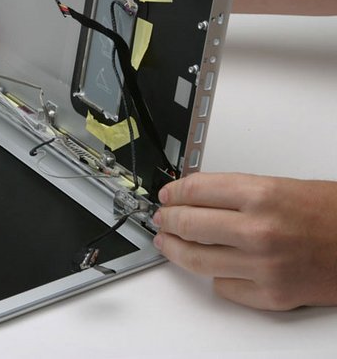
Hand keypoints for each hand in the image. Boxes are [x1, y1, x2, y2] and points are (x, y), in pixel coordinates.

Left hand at [153, 173, 336, 309]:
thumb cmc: (330, 213)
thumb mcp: (280, 186)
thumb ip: (235, 193)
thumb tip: (195, 197)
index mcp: (261, 195)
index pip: (196, 191)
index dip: (174, 193)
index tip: (167, 196)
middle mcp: (259, 230)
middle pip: (189, 225)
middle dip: (167, 221)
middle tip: (162, 219)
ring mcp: (263, 266)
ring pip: (197, 260)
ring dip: (175, 250)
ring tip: (168, 243)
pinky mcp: (271, 295)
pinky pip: (223, 287)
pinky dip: (213, 276)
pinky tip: (213, 266)